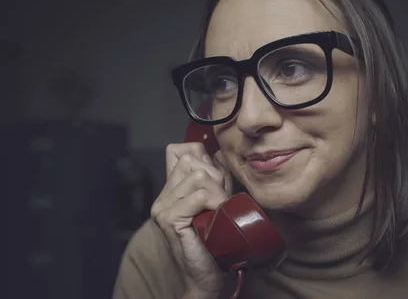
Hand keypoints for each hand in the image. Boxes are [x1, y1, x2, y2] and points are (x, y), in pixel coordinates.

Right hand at [151, 142, 232, 297]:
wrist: (207, 276)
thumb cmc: (215, 242)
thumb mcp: (217, 201)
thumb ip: (215, 178)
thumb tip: (218, 153)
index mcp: (171, 191)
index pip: (182, 153)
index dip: (205, 160)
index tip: (219, 180)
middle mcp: (163, 197)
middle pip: (193, 162)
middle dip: (216, 178)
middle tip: (222, 201)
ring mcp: (163, 208)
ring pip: (198, 177)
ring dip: (218, 193)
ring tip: (221, 211)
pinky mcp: (170, 219)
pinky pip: (199, 195)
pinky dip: (215, 202)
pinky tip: (218, 215)